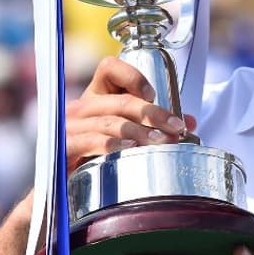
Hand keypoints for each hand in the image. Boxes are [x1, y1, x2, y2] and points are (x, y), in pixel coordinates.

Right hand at [65, 56, 196, 173]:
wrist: (64, 186)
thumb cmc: (95, 156)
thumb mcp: (125, 135)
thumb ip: (154, 125)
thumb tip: (189, 122)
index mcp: (96, 97)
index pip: (110, 68)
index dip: (133, 76)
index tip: (153, 94)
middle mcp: (81, 107)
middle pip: (121, 101)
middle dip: (153, 113)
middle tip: (176, 128)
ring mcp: (70, 126)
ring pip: (110, 122)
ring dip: (140, 131)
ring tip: (161, 142)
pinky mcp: (64, 147)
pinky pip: (90, 140)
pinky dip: (112, 144)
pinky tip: (129, 148)